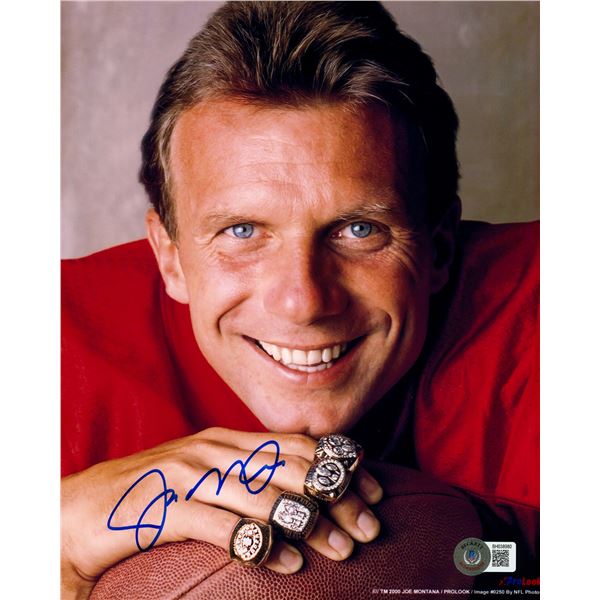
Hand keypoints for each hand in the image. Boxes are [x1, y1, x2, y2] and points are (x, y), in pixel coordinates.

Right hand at [61, 428, 382, 597]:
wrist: (78, 508)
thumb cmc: (151, 494)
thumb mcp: (206, 476)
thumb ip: (247, 477)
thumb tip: (299, 495)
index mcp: (226, 440)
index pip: (295, 446)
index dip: (338, 466)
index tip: (373, 491)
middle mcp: (213, 450)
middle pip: (289, 469)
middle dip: (336, 497)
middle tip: (369, 527)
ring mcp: (188, 475)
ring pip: (263, 497)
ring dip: (309, 525)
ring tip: (342, 550)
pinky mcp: (165, 507)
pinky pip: (224, 527)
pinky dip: (261, 545)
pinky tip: (289, 564)